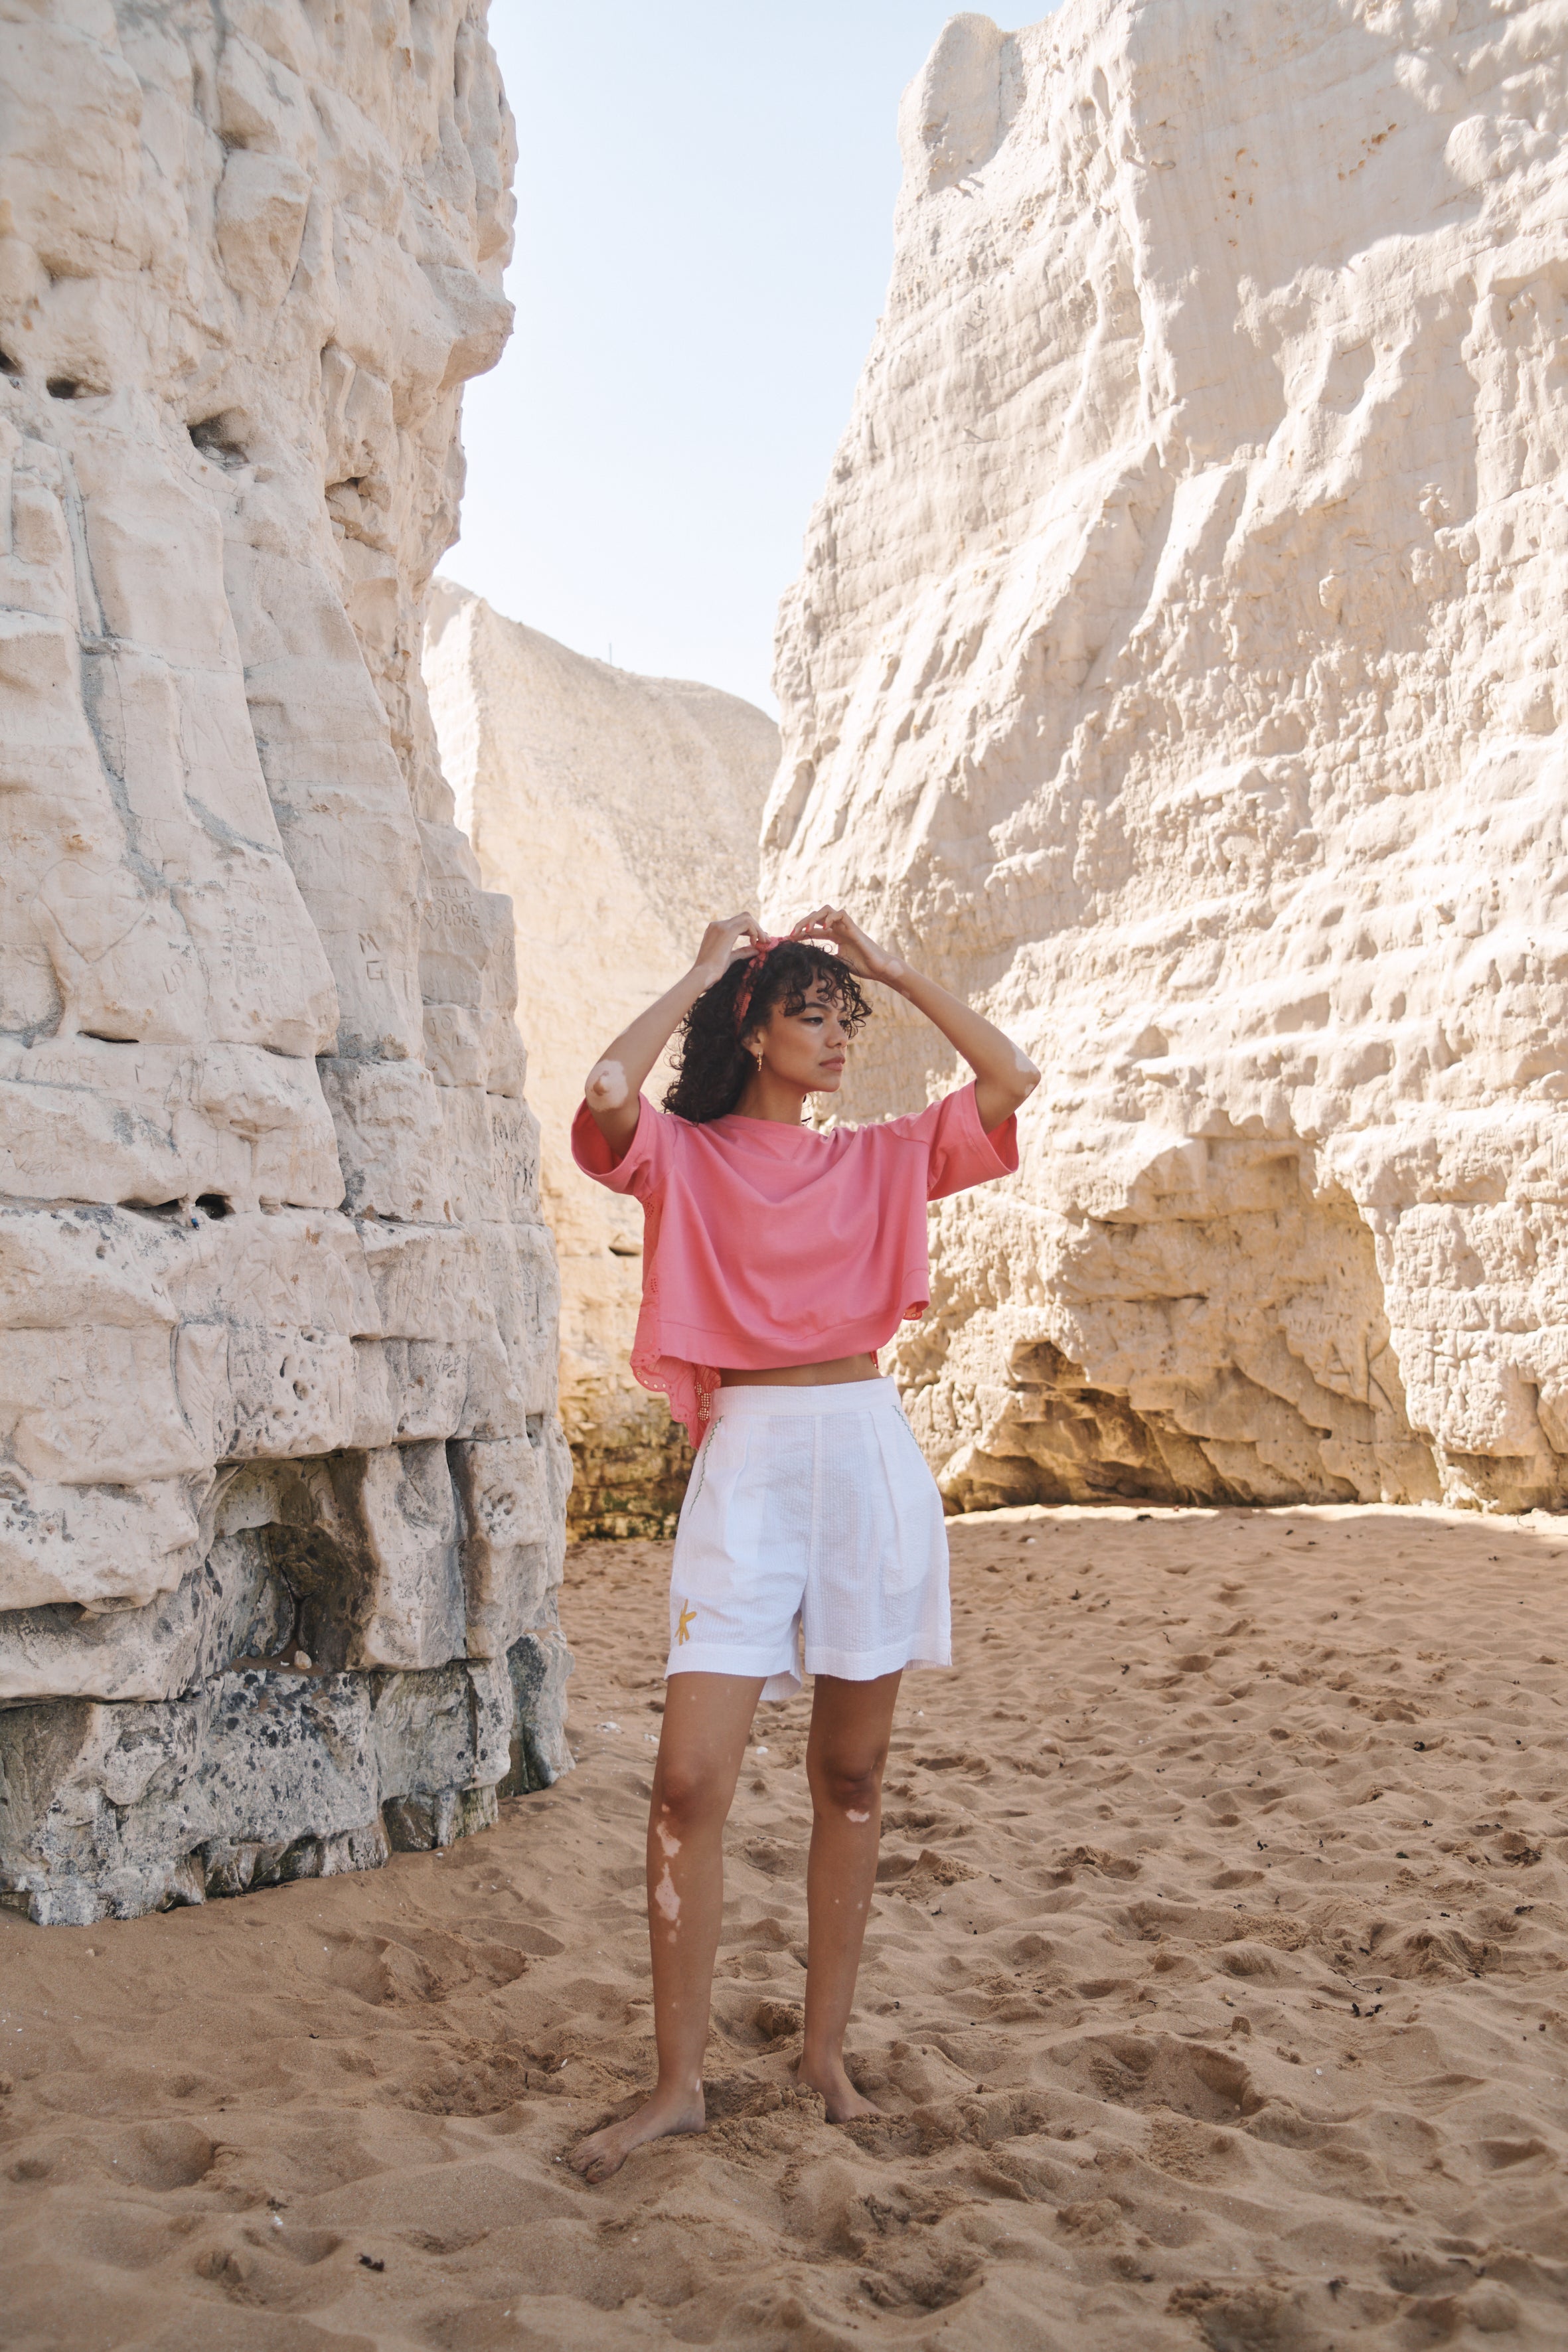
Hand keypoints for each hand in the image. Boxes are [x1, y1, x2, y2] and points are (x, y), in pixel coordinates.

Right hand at [691, 912, 763, 987]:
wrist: (702, 975)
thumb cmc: (713, 971)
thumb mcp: (731, 958)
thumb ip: (743, 951)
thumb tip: (757, 949)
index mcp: (715, 930)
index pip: (738, 922)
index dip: (752, 929)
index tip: (761, 940)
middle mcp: (717, 925)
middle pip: (744, 917)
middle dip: (757, 927)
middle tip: (766, 940)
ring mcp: (721, 926)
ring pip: (747, 918)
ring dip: (758, 929)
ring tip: (764, 942)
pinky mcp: (727, 931)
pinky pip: (747, 924)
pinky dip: (755, 932)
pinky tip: (755, 943)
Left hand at [790, 906, 906, 987]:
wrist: (877, 969)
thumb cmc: (861, 966)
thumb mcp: (837, 962)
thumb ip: (825, 957)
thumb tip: (809, 958)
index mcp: (835, 936)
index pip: (814, 930)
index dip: (800, 933)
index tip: (788, 939)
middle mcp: (839, 928)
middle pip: (817, 917)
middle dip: (802, 923)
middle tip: (792, 934)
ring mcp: (846, 926)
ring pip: (826, 910)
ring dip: (813, 918)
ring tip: (806, 929)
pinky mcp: (853, 926)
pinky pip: (840, 914)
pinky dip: (830, 918)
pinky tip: (823, 928)